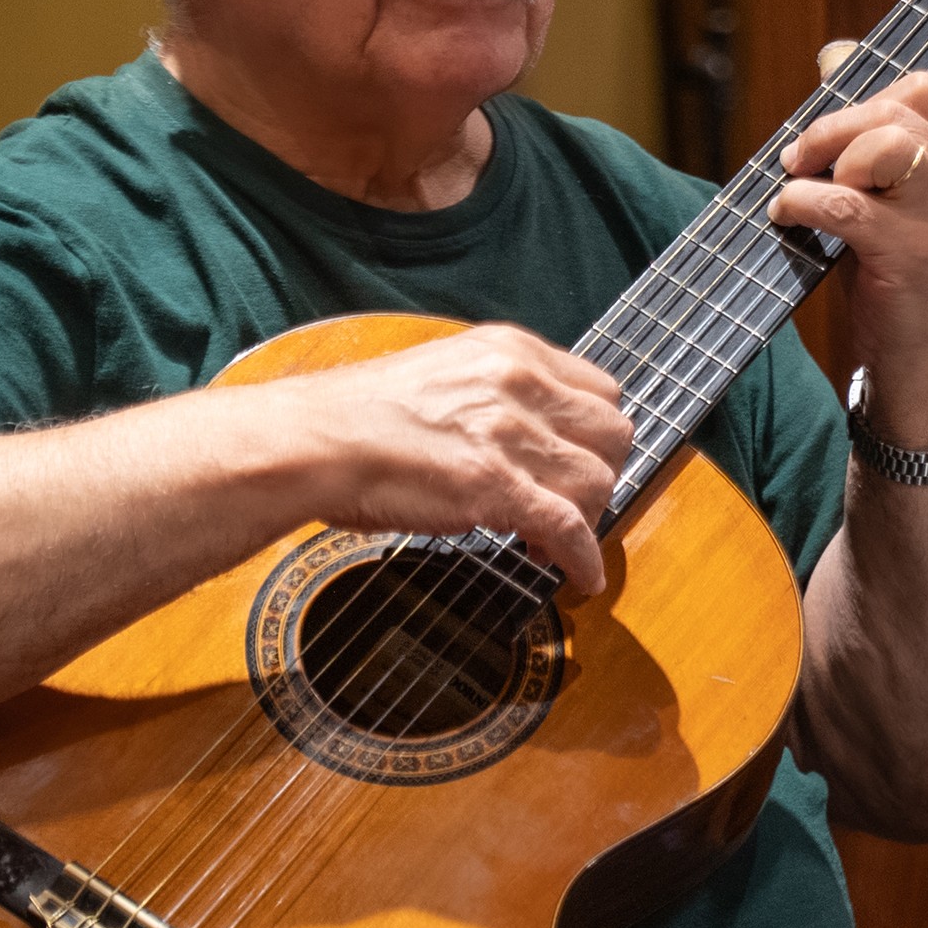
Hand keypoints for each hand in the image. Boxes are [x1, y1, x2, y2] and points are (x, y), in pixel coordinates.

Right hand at [266, 323, 633, 591]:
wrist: (314, 441)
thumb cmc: (361, 417)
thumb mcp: (447, 373)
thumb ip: (497, 392)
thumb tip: (527, 434)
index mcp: (510, 349)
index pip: (599, 388)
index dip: (592, 434)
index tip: (575, 461)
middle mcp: (520, 383)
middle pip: (613, 432)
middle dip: (601, 473)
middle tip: (571, 502)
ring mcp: (511, 434)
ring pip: (598, 481)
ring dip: (587, 518)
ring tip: (553, 541)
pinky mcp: (496, 486)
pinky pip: (569, 527)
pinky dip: (584, 558)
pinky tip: (580, 577)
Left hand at [768, 51, 927, 445]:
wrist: (914, 350)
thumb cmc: (894, 264)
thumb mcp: (889, 188)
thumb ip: (867, 125)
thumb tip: (834, 54)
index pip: (919, 89)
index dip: (861, 98)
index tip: (828, 133)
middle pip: (893, 111)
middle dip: (830, 128)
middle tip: (797, 160)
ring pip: (882, 142)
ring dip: (825, 157)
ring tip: (800, 186)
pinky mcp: (912, 249)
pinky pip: (846, 202)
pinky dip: (803, 201)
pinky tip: (786, 213)